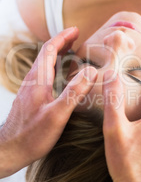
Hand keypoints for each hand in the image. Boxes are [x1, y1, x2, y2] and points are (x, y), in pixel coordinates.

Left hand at [0, 27, 96, 177]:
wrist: (8, 151)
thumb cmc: (31, 136)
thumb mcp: (58, 115)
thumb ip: (74, 92)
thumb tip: (91, 71)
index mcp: (38, 80)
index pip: (49, 49)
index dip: (63, 37)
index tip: (76, 30)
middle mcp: (31, 81)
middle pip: (45, 54)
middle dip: (61, 42)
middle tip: (76, 37)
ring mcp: (29, 90)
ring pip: (43, 65)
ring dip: (57, 54)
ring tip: (71, 52)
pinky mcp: (29, 99)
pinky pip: (42, 75)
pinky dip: (54, 67)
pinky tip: (61, 77)